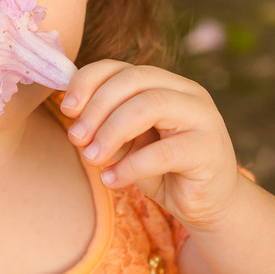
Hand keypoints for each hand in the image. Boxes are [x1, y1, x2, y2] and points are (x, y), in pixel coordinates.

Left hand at [60, 61, 240, 229]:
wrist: (208, 205)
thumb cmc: (163, 170)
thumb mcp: (129, 143)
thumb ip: (108, 124)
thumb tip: (73, 115)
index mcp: (165, 83)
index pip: (121, 68)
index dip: (88, 82)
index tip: (66, 108)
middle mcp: (187, 92)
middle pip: (134, 81)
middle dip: (97, 107)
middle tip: (75, 138)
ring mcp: (203, 117)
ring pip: (150, 106)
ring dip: (111, 132)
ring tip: (91, 158)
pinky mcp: (209, 150)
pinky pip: (163, 152)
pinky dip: (130, 166)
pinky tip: (111, 179)